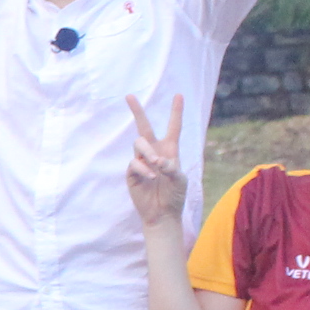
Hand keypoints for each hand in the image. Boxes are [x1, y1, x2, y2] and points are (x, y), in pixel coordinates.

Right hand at [123, 95, 187, 226]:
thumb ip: (172, 168)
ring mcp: (142, 161)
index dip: (176, 112)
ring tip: (156, 164)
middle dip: (137, 111)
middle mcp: (155, 152)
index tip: (179, 95)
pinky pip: (134, 163)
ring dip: (147, 151)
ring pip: (139, 143)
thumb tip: (158, 161)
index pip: (174, 127)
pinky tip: (150, 177)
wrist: (162, 214)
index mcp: (170, 151)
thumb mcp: (180, 180)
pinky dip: (143, 168)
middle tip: (129, 96)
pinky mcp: (132, 173)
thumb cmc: (175, 196)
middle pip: (144, 127)